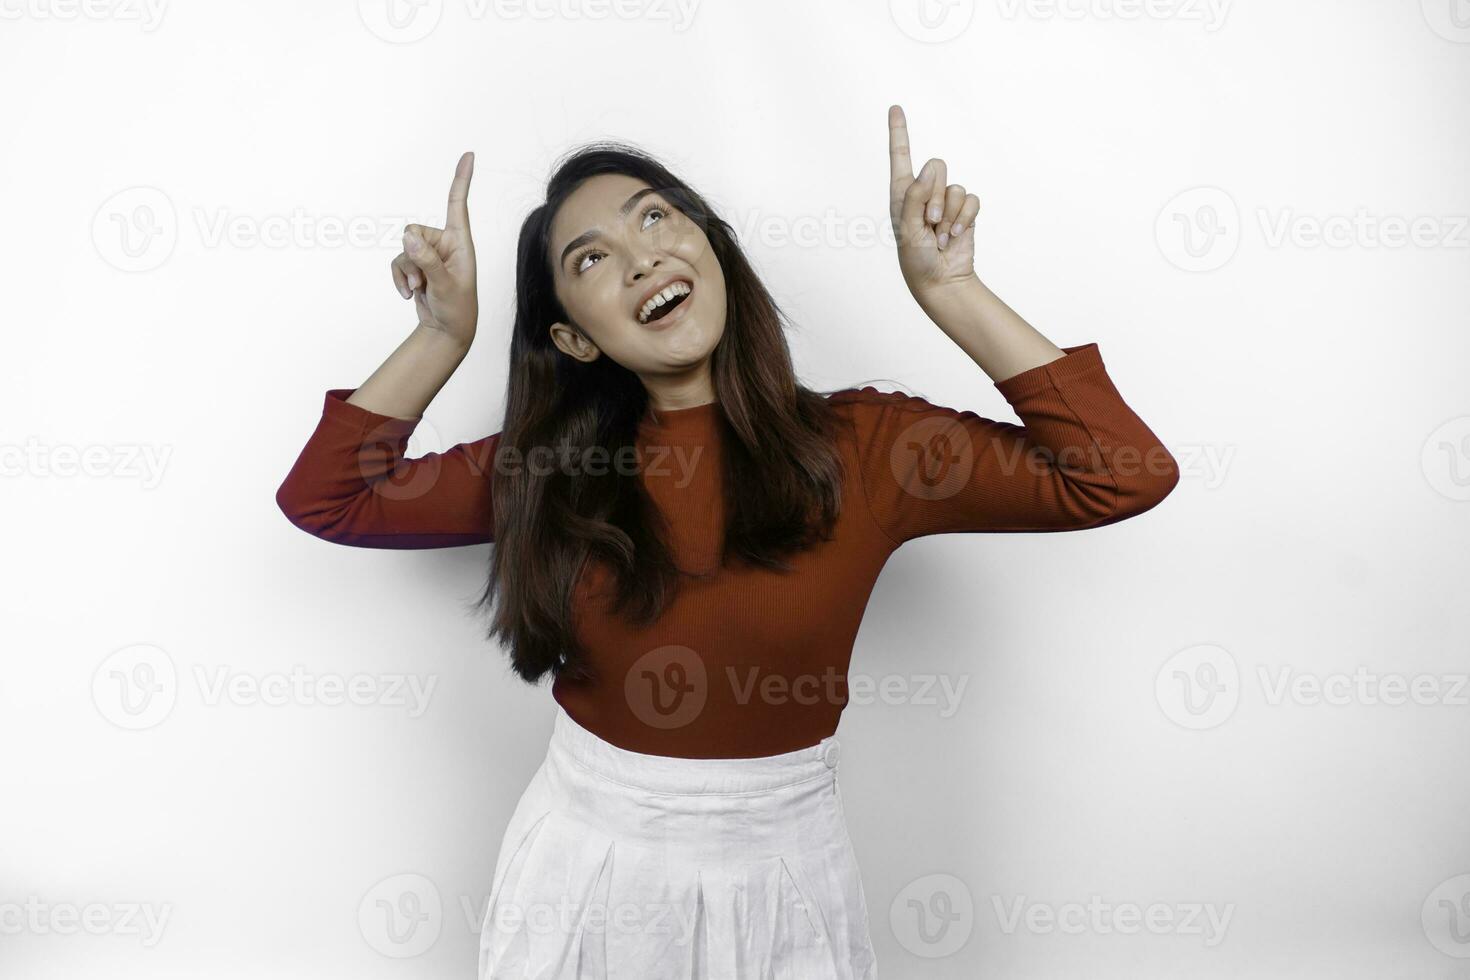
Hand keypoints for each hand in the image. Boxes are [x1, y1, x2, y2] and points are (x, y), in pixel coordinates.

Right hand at [392, 151, 477, 347]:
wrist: (447, 331)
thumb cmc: (457, 308)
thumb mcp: (445, 285)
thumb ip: (427, 261)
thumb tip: (408, 237)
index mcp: (461, 243)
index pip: (458, 205)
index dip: (462, 179)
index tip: (469, 155)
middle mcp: (445, 244)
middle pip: (413, 231)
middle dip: (411, 255)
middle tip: (423, 279)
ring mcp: (429, 255)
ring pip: (403, 248)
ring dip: (405, 271)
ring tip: (420, 288)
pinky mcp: (417, 266)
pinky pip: (397, 262)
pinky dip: (399, 278)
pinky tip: (410, 293)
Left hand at [887, 105, 981, 305]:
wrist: (940, 280)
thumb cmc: (916, 258)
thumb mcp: (907, 229)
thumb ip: (914, 197)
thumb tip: (929, 168)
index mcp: (902, 192)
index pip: (900, 155)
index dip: (899, 131)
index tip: (895, 107)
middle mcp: (924, 192)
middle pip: (937, 166)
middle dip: (935, 195)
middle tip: (929, 222)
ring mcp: (946, 201)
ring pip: (955, 187)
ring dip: (949, 214)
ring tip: (940, 235)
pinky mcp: (964, 211)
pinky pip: (971, 200)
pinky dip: (964, 219)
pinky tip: (955, 235)